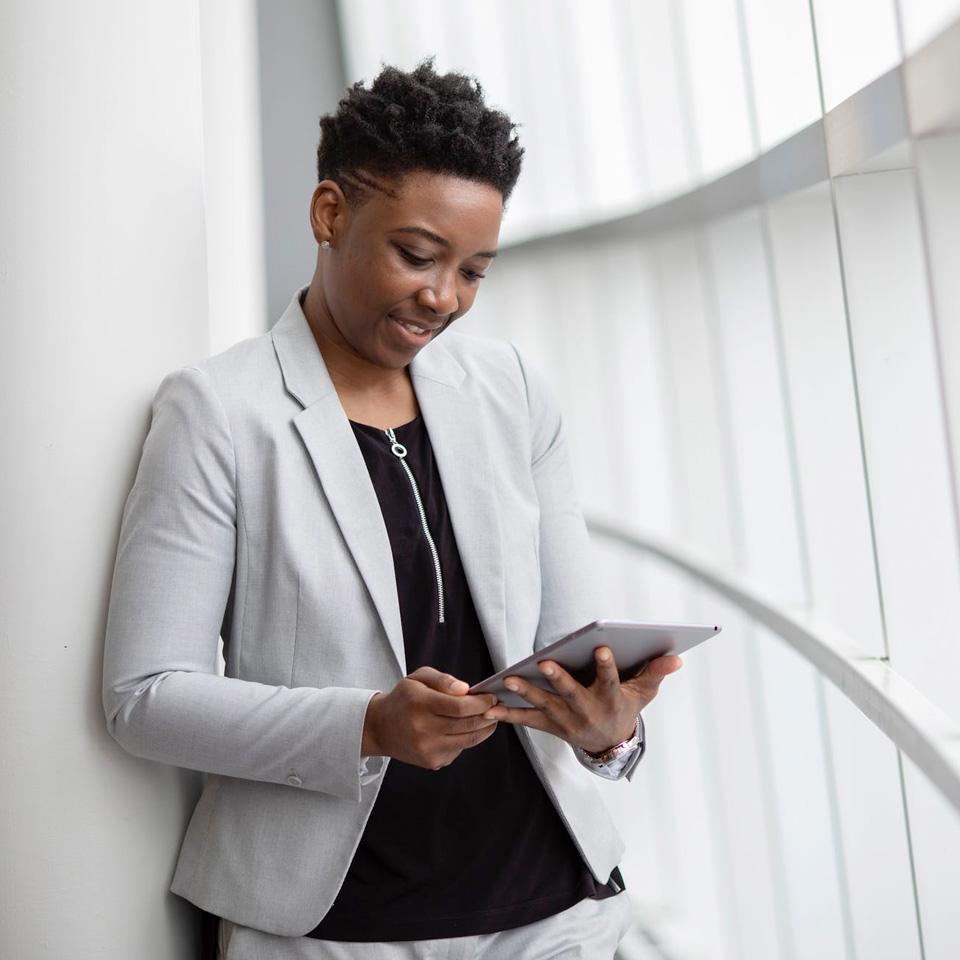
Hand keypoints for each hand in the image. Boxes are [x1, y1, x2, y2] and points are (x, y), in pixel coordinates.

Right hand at [362, 666, 498, 769]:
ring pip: (469, 739)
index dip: (482, 702)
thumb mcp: (418, 678)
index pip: (460, 707)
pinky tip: (465, 728)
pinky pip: (460, 749)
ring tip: (489, 717)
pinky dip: (467, 738)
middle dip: (488, 715)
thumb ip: (443, 680)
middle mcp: (423, 730)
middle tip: (497, 706)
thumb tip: (466, 689)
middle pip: (468, 724)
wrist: (380, 728)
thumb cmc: (404, 699)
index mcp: (420, 704)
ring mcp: (428, 749)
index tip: (492, 697)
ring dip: (484, 728)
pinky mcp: (432, 762)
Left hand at [483, 647, 681, 754]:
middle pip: (572, 694)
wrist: (610, 744)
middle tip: (545, 662)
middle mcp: (587, 712)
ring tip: (509, 678)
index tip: (602, 647)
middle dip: (559, 679)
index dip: (607, 665)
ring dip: (527, 692)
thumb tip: (676, 656)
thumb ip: (655, 672)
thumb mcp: (643, 692)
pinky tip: (489, 706)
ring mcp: (566, 721)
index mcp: (611, 699)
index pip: (610, 680)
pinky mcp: (549, 726)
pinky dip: (507, 714)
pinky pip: (526, 720)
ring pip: (545, 706)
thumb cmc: (625, 706)